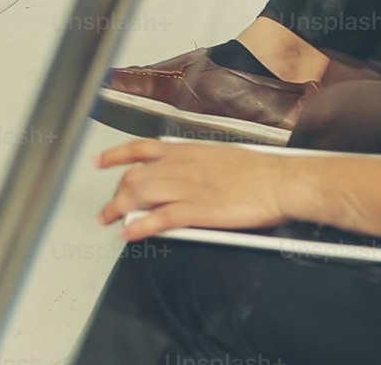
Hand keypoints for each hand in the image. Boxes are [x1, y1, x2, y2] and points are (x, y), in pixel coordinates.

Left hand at [96, 139, 296, 240]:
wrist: (280, 181)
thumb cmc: (259, 170)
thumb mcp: (219, 155)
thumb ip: (194, 162)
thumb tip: (181, 168)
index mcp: (185, 151)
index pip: (138, 149)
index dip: (115, 156)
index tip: (101, 161)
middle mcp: (179, 167)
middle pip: (134, 178)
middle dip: (116, 193)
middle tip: (108, 207)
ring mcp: (185, 188)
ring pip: (139, 196)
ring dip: (119, 209)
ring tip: (111, 220)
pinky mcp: (196, 210)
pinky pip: (159, 218)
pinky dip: (140, 226)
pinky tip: (130, 232)